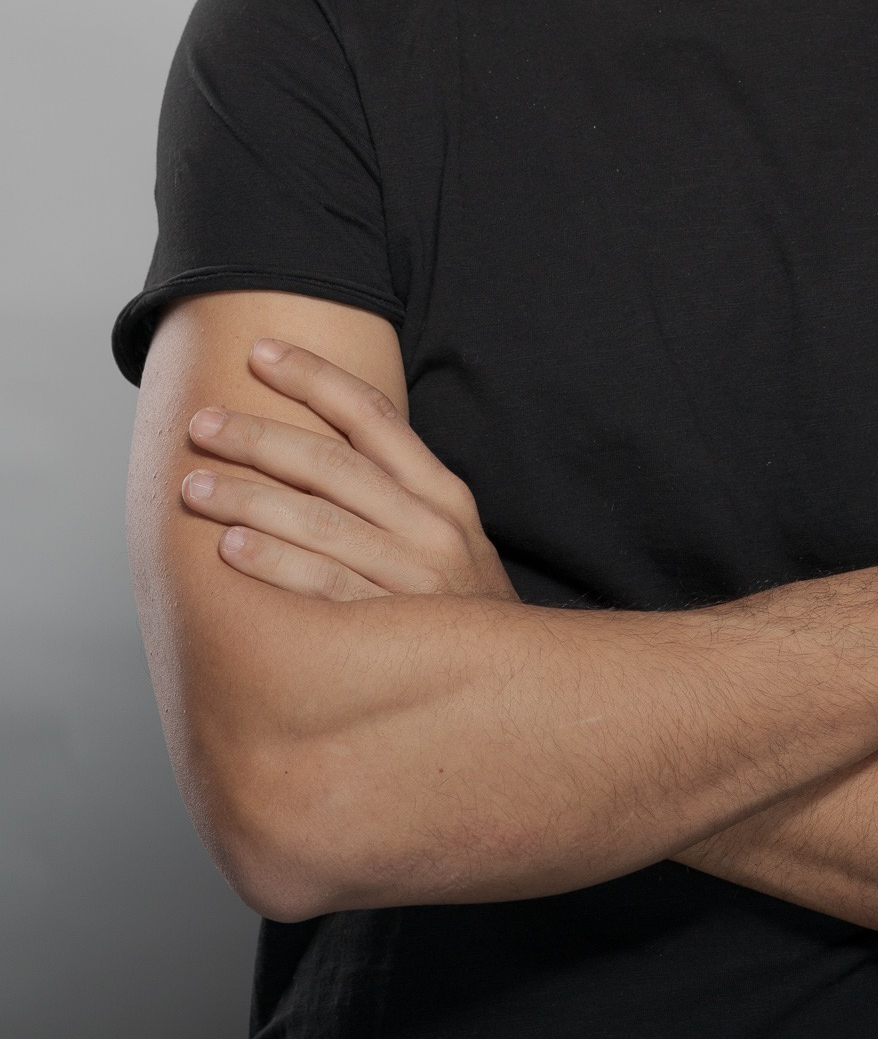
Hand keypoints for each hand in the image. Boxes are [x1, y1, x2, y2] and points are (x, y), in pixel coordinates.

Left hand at [180, 339, 516, 603]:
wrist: (516, 688)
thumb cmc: (459, 606)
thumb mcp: (447, 536)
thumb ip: (394, 492)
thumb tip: (311, 448)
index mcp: (440, 493)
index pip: (372, 416)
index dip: (314, 378)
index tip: (260, 353)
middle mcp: (429, 525)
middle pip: (333, 464)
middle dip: (261, 437)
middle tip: (203, 423)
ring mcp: (413, 577)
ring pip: (322, 522)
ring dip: (251, 499)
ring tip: (196, 485)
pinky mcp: (393, 633)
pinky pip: (325, 590)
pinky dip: (277, 566)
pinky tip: (232, 549)